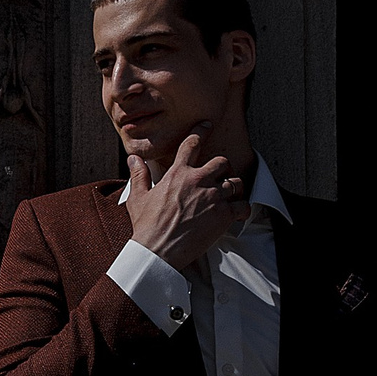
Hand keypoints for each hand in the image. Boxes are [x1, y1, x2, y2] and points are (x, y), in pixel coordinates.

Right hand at [126, 129, 245, 269]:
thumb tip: (133, 159)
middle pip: (222, 162)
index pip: (191, 144)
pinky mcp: (223, 215)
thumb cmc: (147, 226)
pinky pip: (243, 206)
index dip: (201, 131)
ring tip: (231, 196)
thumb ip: (139, 175)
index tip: (207, 124)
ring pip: (236, 183)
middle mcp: (198, 181)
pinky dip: (243, 209)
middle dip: (223, 169)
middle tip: (221, 176)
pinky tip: (238, 213)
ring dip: (235, 189)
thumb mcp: (138, 197)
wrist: (158, 251)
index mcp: (178, 173)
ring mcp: (213, 197)